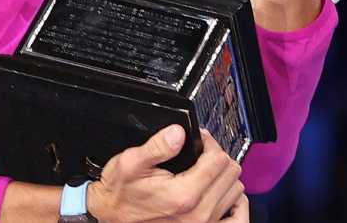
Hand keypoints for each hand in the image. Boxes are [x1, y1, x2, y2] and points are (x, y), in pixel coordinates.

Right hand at [88, 125, 244, 222]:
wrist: (110, 217)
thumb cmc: (120, 193)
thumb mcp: (130, 163)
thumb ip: (156, 146)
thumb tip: (178, 133)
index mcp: (183, 195)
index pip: (218, 160)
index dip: (210, 143)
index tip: (200, 140)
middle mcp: (198, 213)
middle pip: (230, 173)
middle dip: (218, 157)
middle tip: (202, 153)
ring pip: (236, 190)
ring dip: (225, 177)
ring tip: (207, 170)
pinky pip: (236, 217)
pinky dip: (234, 203)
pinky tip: (221, 192)